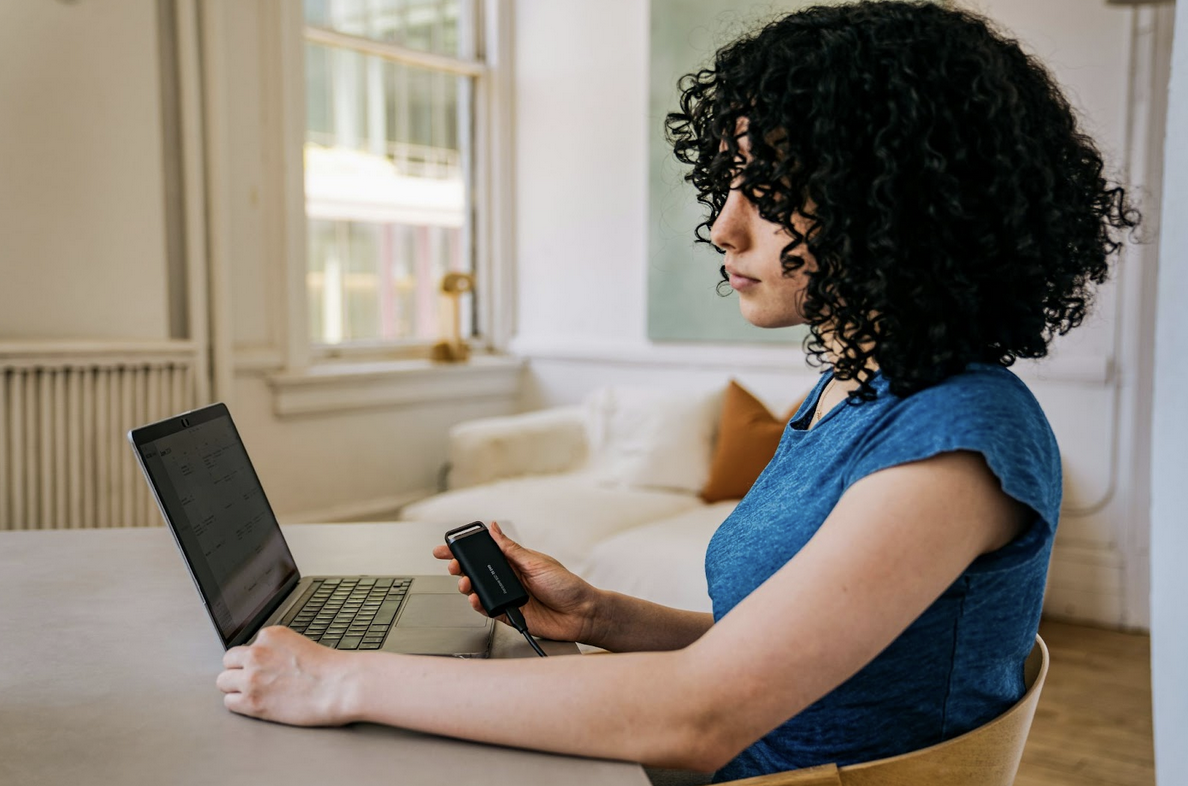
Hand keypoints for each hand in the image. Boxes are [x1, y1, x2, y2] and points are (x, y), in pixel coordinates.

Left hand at [217, 626, 358, 725]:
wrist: (340, 686)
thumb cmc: (329, 669)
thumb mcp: (299, 643)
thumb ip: (276, 649)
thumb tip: (265, 662)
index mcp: (270, 635)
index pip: (245, 646)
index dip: (252, 659)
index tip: (262, 667)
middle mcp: (257, 653)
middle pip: (228, 662)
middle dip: (239, 671)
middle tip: (255, 680)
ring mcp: (251, 678)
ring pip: (223, 682)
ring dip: (236, 688)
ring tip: (255, 693)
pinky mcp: (252, 702)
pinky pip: (229, 702)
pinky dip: (240, 704)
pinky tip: (255, 704)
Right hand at [432, 521, 600, 643]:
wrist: (581, 614)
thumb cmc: (566, 585)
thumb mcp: (536, 562)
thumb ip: (511, 548)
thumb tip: (494, 528)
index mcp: (515, 562)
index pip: (485, 553)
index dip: (465, 551)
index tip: (447, 547)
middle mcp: (510, 579)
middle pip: (477, 573)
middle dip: (461, 568)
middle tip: (453, 566)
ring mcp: (508, 597)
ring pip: (479, 592)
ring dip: (468, 587)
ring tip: (466, 584)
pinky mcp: (510, 615)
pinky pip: (489, 610)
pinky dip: (479, 606)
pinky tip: (476, 600)